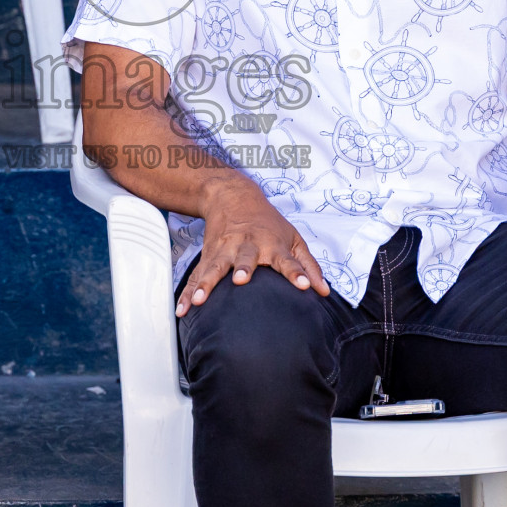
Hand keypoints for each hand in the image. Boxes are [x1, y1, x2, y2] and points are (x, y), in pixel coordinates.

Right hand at [176, 178, 329, 316]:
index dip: (296, 272)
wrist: (232, 197)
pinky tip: (183, 309)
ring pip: (214, 268)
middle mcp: (247, 246)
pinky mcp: (207, 256)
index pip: (287, 260)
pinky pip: (196, 276)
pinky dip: (187, 293)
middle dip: (242, 269)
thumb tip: (324, 292)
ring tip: (200, 300)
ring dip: (206, 283)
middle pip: (245, 258)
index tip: (303, 286)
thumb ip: (308, 266)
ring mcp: (224, 250)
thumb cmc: (268, 224)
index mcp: (271, 244)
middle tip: (240, 280)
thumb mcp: (293, 238)